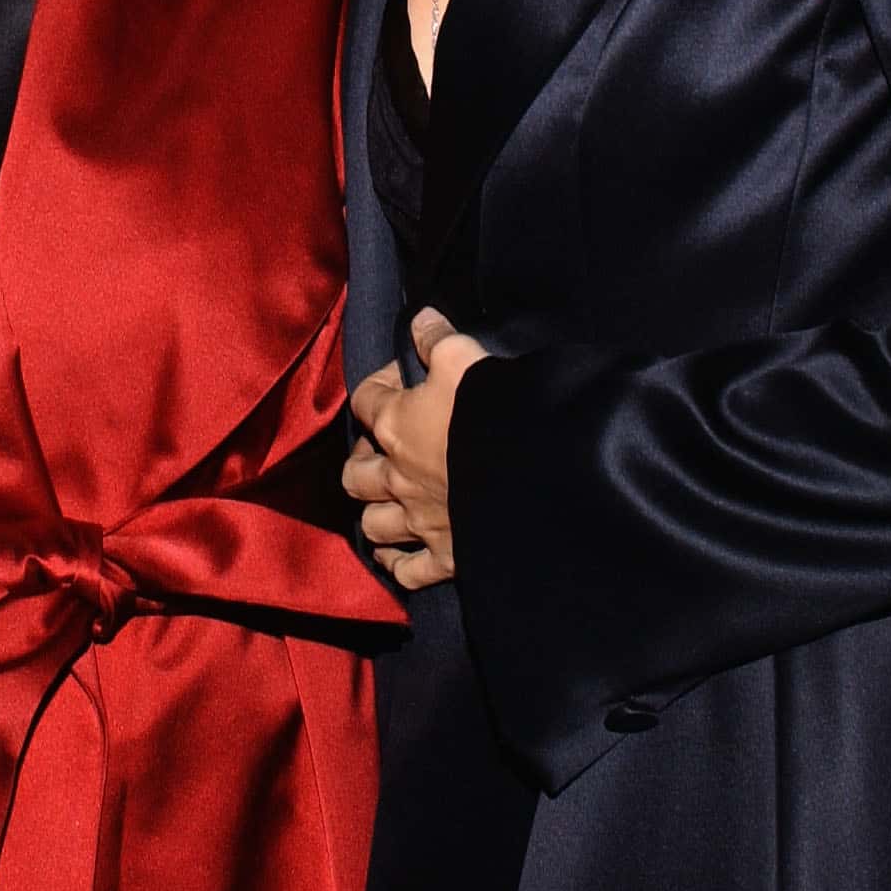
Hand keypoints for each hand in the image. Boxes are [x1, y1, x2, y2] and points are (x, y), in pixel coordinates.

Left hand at [343, 307, 489, 589]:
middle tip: (383, 452)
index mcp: (397, 426)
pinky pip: (407, 571)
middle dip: (363, 462)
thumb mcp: (467, 359)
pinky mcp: (446, 557)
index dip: (379, 385)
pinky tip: (400, 557)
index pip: (365, 400)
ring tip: (387, 502)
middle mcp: (397, 477)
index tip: (402, 378)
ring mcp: (419, 521)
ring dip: (375, 513)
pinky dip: (399, 565)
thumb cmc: (495, 412)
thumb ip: (440, 339)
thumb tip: (421, 318)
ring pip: (372, 524)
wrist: (537, 477)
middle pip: (354, 475)